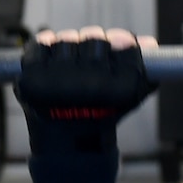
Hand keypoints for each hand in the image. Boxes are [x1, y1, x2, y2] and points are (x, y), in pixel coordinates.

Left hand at [16, 27, 157, 153]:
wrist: (70, 145)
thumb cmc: (101, 117)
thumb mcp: (129, 98)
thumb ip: (140, 68)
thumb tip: (149, 42)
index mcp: (118, 90)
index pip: (124, 44)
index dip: (123, 41)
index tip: (121, 42)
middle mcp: (90, 85)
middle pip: (94, 37)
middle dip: (95, 45)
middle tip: (93, 57)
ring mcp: (58, 82)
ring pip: (67, 39)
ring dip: (70, 47)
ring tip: (71, 65)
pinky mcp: (33, 81)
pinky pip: (40, 45)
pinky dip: (45, 47)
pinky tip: (52, 61)